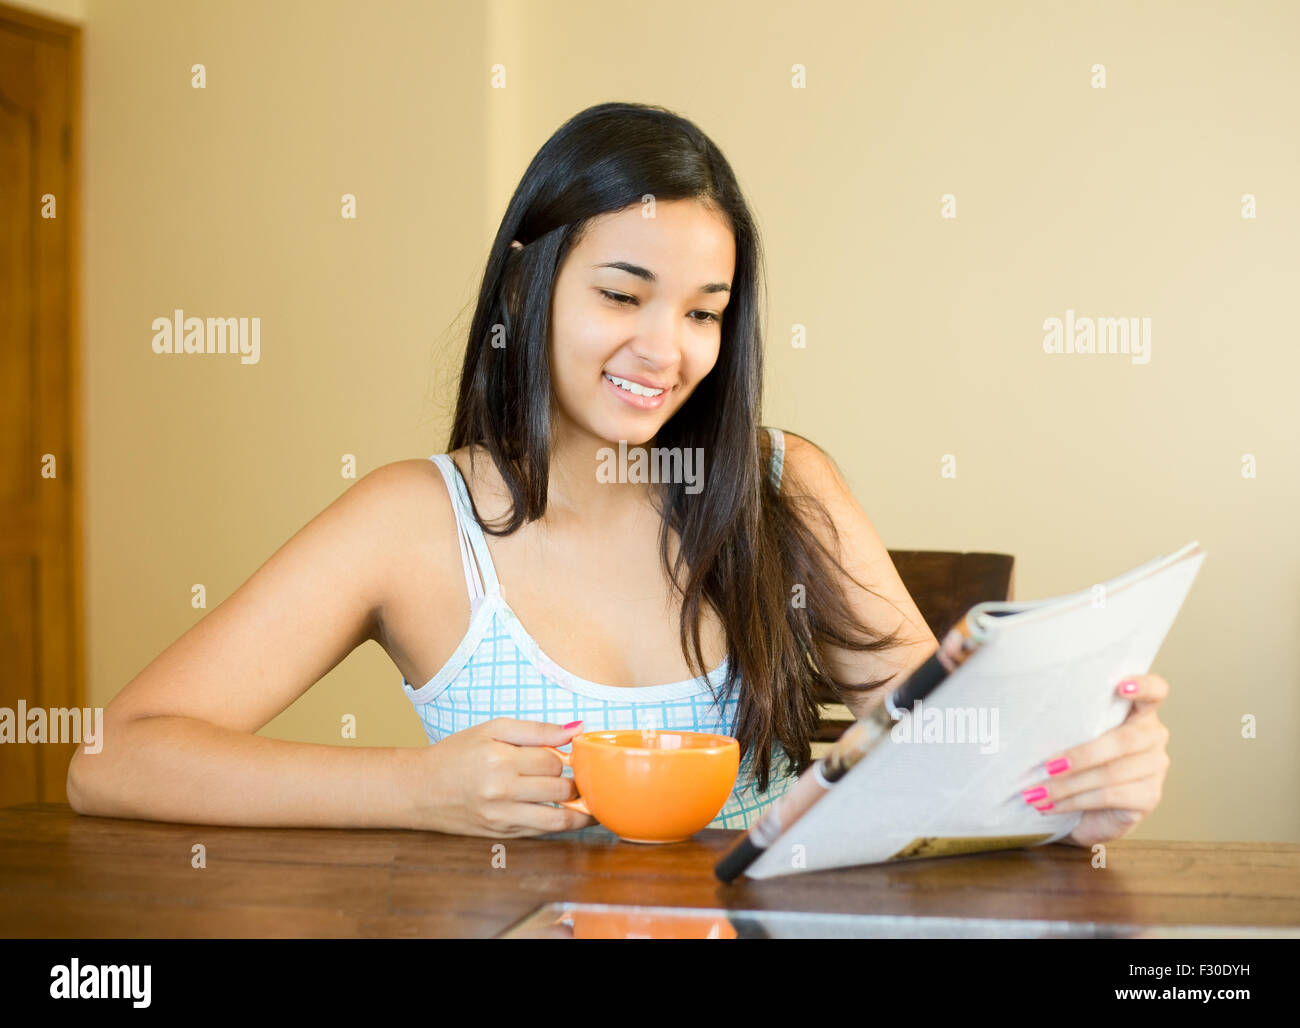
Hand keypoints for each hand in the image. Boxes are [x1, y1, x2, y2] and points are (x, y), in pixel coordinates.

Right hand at [408, 717, 595, 836]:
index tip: (566, 754)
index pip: (552, 760)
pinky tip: (568, 813)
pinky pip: (542, 832)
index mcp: (499, 760)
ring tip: (583, 798)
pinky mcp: (501, 835)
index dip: (564, 756)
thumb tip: (577, 729)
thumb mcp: (493, 730)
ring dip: (578, 809)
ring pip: (558, 819)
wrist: (420, 789)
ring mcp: (501, 818)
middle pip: (560, 788)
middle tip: (576, 774)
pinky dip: (561, 823)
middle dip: (573, 781)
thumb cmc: (457, 754)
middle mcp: (501, 791)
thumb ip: (537, 730)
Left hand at [1021, 674, 1170, 846]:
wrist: (1086, 808)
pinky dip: (1075, 801)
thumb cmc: (1075, 759)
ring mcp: (1156, 767)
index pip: (1155, 690)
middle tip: (1048, 766)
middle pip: (1123, 741)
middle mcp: (1153, 735)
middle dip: (1081, 755)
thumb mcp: (1072, 734)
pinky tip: (1052, 805)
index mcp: (1137, 710)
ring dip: (1068, 785)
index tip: (1121, 685)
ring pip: (1111, 773)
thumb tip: (1027, 714)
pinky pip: (1110, 796)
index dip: (1143, 686)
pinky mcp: (1150, 796)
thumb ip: (1068, 720)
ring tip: (1037, 792)